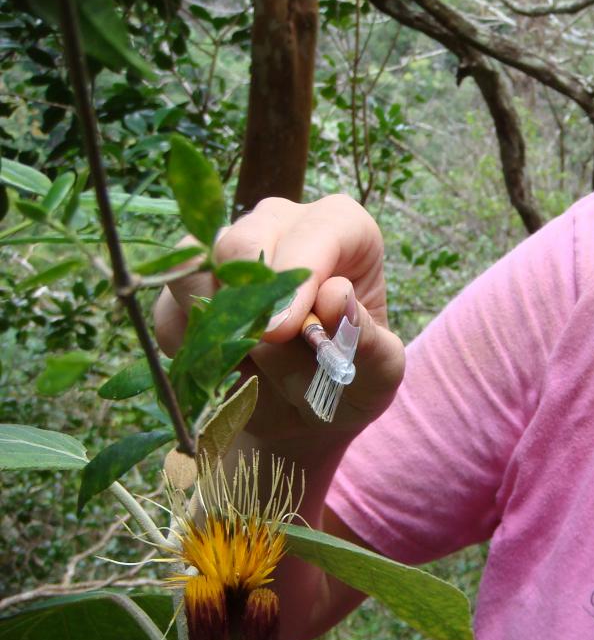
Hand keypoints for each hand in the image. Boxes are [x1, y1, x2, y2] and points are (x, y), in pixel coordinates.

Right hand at [153, 195, 405, 443]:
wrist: (303, 415)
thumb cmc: (350, 383)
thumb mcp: (378, 375)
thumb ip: (367, 340)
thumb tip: (336, 294)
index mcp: (344, 230)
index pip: (318, 230)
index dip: (298, 274)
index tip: (285, 329)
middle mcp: (283, 224)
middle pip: (245, 241)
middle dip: (250, 304)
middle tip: (262, 351)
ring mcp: (228, 246)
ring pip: (197, 269)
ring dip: (219, 327)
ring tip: (254, 363)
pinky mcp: (187, 281)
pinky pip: (169, 309)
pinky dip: (192, 347)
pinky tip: (227, 367)